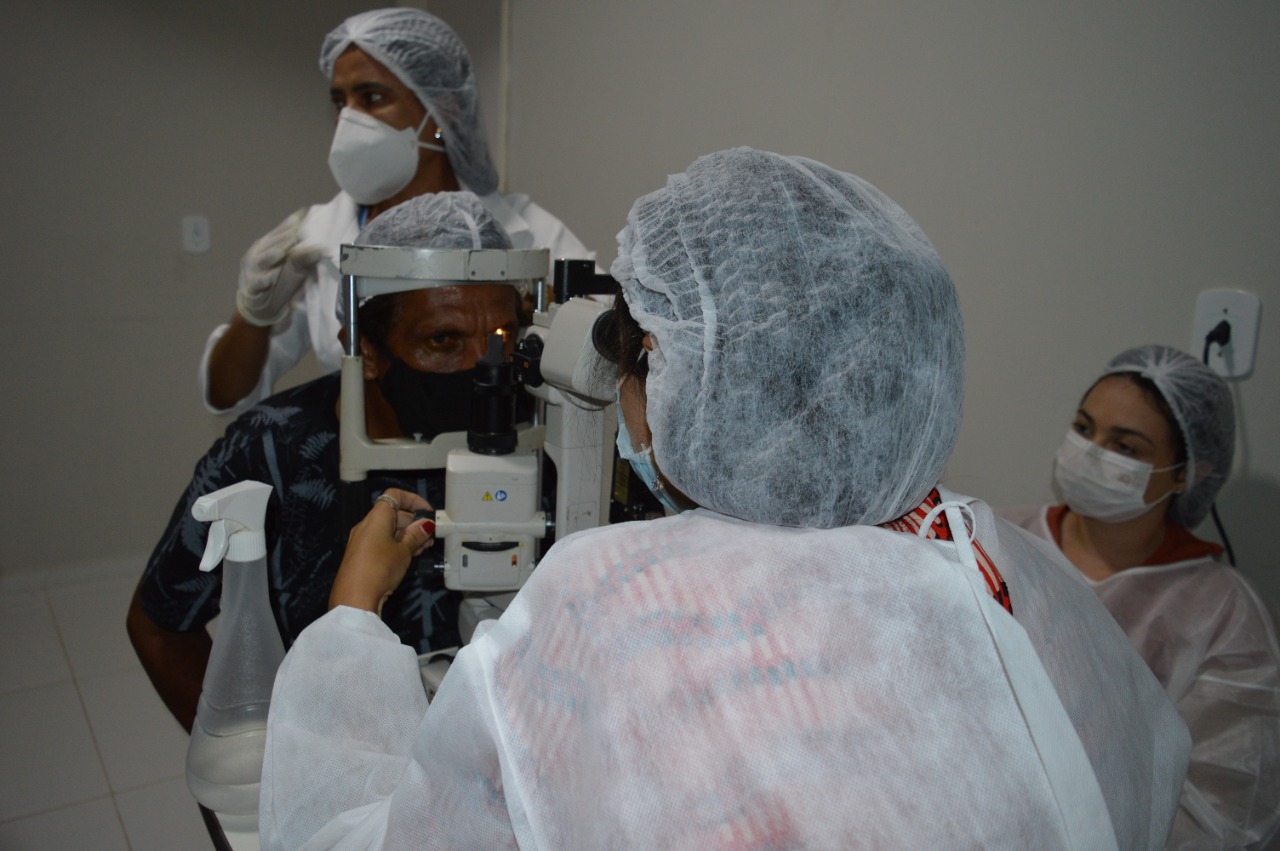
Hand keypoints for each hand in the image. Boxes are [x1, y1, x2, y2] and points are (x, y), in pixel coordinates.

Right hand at [235, 209, 324, 326]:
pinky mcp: (251, 286)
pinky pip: (258, 282)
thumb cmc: (280, 281)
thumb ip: (304, 256)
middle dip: (284, 237)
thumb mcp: (295, 268)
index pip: (281, 231)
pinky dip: (265, 280)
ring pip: (263, 260)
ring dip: (272, 255)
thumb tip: (321, 247)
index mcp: (269, 244)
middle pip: (272, 243)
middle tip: (297, 231)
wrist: (262, 306)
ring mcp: (252, 269)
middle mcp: (258, 253)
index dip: (292, 223)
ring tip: (283, 252)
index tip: (306, 213)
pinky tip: (271, 278)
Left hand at [329, 488, 435, 613]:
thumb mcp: (404, 551)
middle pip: (393, 514)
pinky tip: (408, 557)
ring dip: (407, 536)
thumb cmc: (379, 569)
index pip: (394, 496)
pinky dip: (396, 545)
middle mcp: (366, 525)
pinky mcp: (360, 555)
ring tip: (422, 549)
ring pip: (388, 530)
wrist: (354, 599)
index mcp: (376, 518)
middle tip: (429, 537)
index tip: (427, 512)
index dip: (413, 500)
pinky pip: (381, 542)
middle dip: (413, 523)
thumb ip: (416, 535)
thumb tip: (425, 524)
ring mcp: (361, 541)